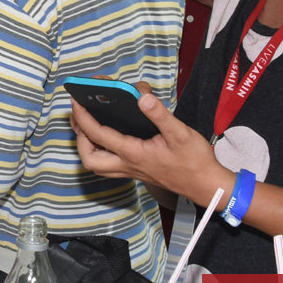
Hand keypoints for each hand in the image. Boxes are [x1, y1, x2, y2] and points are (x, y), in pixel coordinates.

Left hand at [70, 92, 230, 207]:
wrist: (206, 185)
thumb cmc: (194, 161)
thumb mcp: (180, 133)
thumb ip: (159, 114)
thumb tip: (141, 97)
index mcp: (134, 154)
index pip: (99, 135)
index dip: (84, 117)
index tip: (77, 101)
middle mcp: (128, 165)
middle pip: (89, 158)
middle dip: (79, 137)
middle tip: (80, 117)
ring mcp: (131, 171)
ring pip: (97, 164)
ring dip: (87, 146)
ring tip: (88, 125)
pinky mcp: (136, 172)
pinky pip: (109, 164)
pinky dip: (101, 151)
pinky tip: (108, 136)